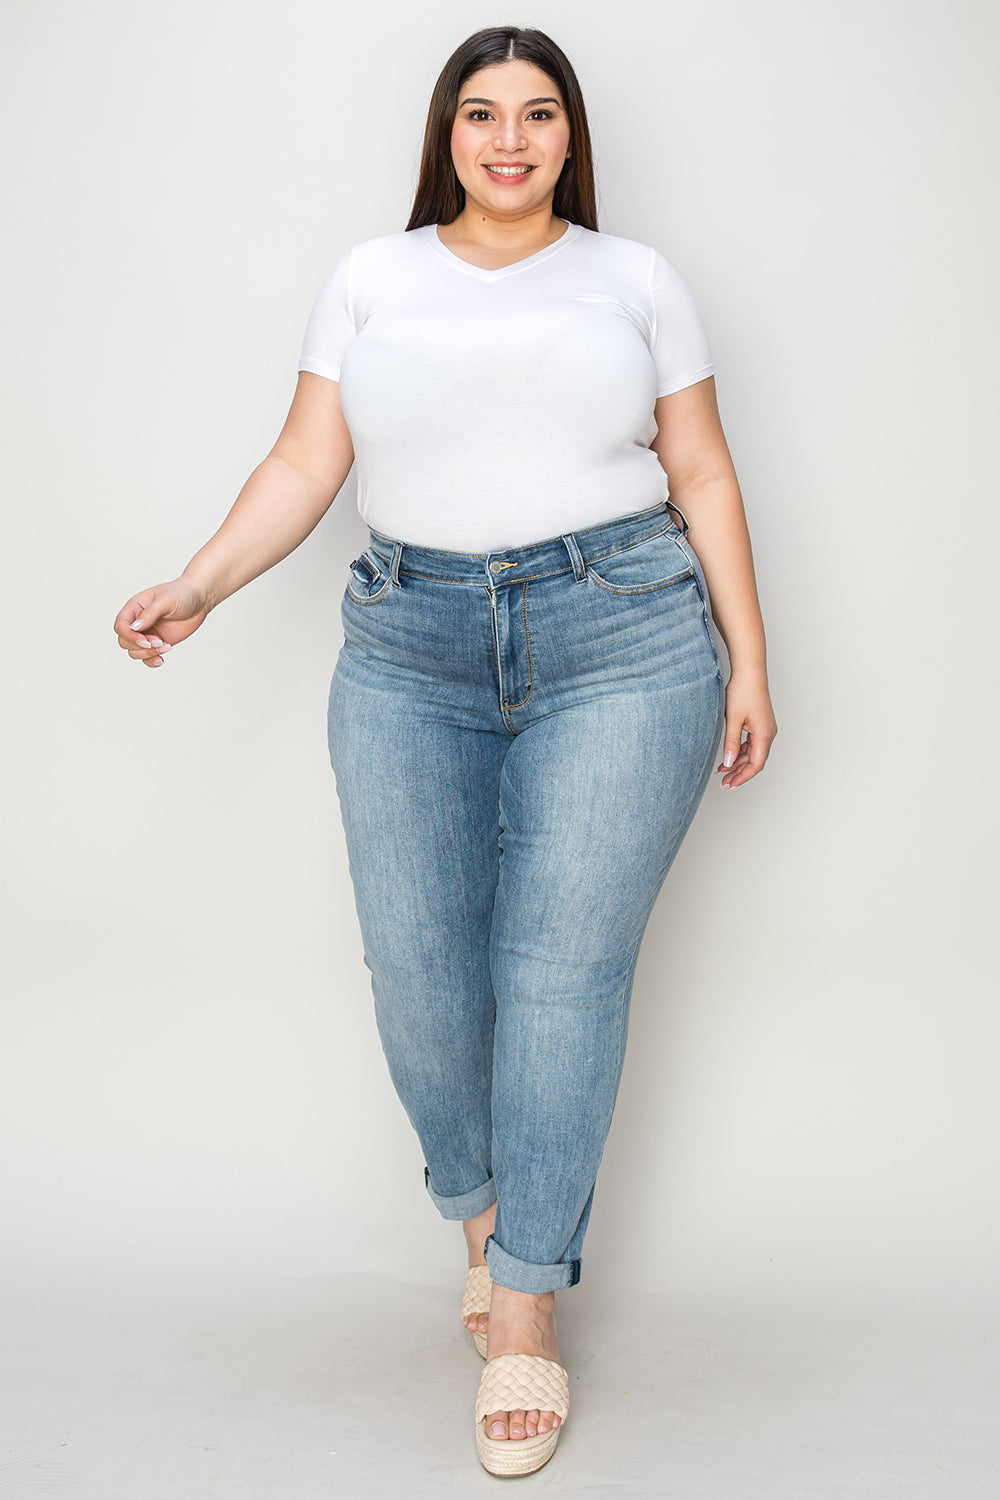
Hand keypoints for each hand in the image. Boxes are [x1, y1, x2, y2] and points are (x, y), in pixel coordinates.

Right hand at [113, 577, 210, 667]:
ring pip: (134, 651)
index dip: (129, 636)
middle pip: (124, 641)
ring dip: (148, 654)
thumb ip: (150, 613)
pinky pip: (146, 657)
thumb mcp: (166, 600)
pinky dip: (151, 661)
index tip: (145, 640)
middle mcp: (138, 622)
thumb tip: (135, 627)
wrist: (199, 600)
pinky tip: (162, 658)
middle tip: (159, 642)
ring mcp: (147, 633)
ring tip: (166, 646)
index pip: (121, 625)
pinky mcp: (157, 643)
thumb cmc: (181, 593)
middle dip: (140, 646)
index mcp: (135, 608)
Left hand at [717, 669, 776, 788]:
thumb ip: (730, 743)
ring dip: (738, 763)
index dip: (743, 777)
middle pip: (755, 761)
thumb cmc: (743, 691)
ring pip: (752, 753)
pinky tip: (728, 757)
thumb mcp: (733, 720)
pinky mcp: (759, 724)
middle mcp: (768, 733)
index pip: (756, 764)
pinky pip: (750, 744)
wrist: (749, 672)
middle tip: (724, 782)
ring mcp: (764, 729)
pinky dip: (739, 752)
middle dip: (739, 773)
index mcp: (764, 734)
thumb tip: (728, 763)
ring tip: (722, 771)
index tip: (731, 785)